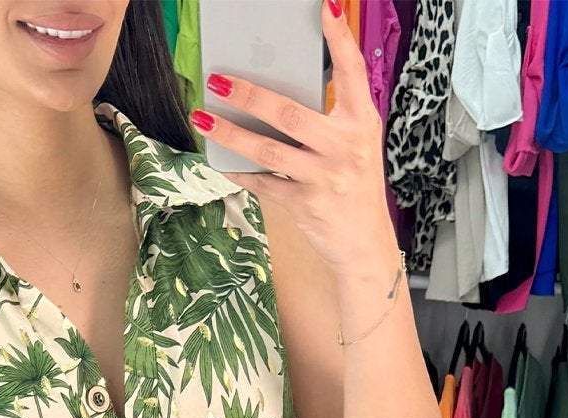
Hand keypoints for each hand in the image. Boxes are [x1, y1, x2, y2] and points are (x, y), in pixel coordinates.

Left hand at [190, 0, 397, 278]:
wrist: (364, 245)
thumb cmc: (354, 186)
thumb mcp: (356, 144)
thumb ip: (332, 116)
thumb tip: (280, 93)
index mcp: (362, 122)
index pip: (353, 70)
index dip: (339, 38)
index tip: (325, 7)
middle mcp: (344, 147)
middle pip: (290, 113)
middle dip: (249, 95)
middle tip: (218, 80)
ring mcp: (323, 177)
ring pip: (267, 150)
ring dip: (231, 133)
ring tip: (203, 116)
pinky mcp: (304, 205)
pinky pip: (263, 183)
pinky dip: (240, 171)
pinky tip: (220, 159)